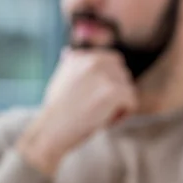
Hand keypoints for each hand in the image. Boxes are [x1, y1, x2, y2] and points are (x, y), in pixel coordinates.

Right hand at [17, 48, 137, 175]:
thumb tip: (68, 52)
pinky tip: (105, 120)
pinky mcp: (114, 91)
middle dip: (116, 92)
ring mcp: (104, 75)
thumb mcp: (59, 79)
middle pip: (123, 74)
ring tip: (99, 115)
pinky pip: (131, 101)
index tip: (97, 96)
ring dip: (118, 104)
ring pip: (127, 88)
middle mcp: (93, 60)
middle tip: (98, 108)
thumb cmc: (54, 112)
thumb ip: (71, 66)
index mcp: (80, 56)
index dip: (110, 80)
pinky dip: (122, 114)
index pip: (112, 61)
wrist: (51, 130)